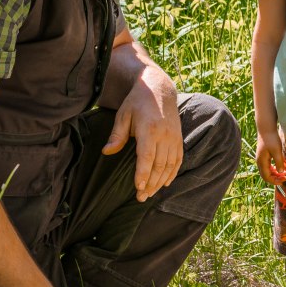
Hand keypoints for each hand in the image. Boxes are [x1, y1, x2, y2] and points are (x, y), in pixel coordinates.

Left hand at [104, 64, 181, 200]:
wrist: (159, 88)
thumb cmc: (137, 102)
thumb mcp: (123, 115)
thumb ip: (117, 135)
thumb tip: (106, 152)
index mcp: (149, 129)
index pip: (147, 157)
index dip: (143, 174)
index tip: (138, 188)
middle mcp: (164, 135)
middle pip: (159, 165)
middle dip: (151, 184)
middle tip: (141, 198)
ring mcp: (174, 137)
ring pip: (169, 165)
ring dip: (160, 182)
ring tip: (150, 194)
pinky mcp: (179, 138)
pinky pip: (178, 160)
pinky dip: (172, 173)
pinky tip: (165, 183)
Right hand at [255, 129, 285, 183]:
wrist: (266, 129)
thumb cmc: (271, 139)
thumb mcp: (277, 151)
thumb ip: (279, 162)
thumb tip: (281, 172)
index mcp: (262, 162)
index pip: (267, 177)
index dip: (275, 181)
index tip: (285, 179)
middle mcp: (260, 162)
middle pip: (266, 176)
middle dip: (275, 178)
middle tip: (285, 178)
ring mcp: (261, 159)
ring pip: (266, 171)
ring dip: (275, 174)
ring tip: (284, 173)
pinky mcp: (263, 156)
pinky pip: (267, 166)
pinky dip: (274, 169)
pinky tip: (280, 167)